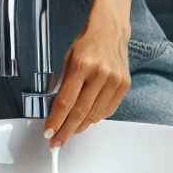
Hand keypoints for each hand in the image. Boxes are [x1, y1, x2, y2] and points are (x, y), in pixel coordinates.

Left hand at [41, 13, 130, 148]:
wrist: (111, 31)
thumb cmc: (87, 43)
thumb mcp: (68, 59)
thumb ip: (63, 84)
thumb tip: (56, 111)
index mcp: (81, 65)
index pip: (65, 101)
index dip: (56, 120)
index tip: (49, 132)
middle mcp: (100, 73)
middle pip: (80, 112)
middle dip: (66, 130)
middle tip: (57, 141)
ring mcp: (114, 80)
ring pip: (94, 114)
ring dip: (80, 127)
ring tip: (70, 132)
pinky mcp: (124, 85)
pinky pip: (107, 110)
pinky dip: (95, 118)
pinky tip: (86, 120)